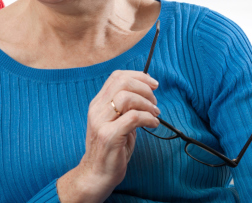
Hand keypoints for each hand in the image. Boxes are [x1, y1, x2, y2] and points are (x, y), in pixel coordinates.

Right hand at [57, 70, 159, 202]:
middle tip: (154, 102)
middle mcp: (97, 109)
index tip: (153, 84)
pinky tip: (153, 124)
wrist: (96, 174)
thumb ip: (126, 109)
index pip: (116, 77)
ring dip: (147, 104)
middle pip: (122, 82)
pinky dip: (148, 118)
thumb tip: (146, 94)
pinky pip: (134, 118)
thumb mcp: (116, 123)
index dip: (138, 76)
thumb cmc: (111, 149)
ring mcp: (101, 122)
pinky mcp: (109, 136)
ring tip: (155, 115)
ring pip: (127, 97)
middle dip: (144, 88)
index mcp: (98, 103)